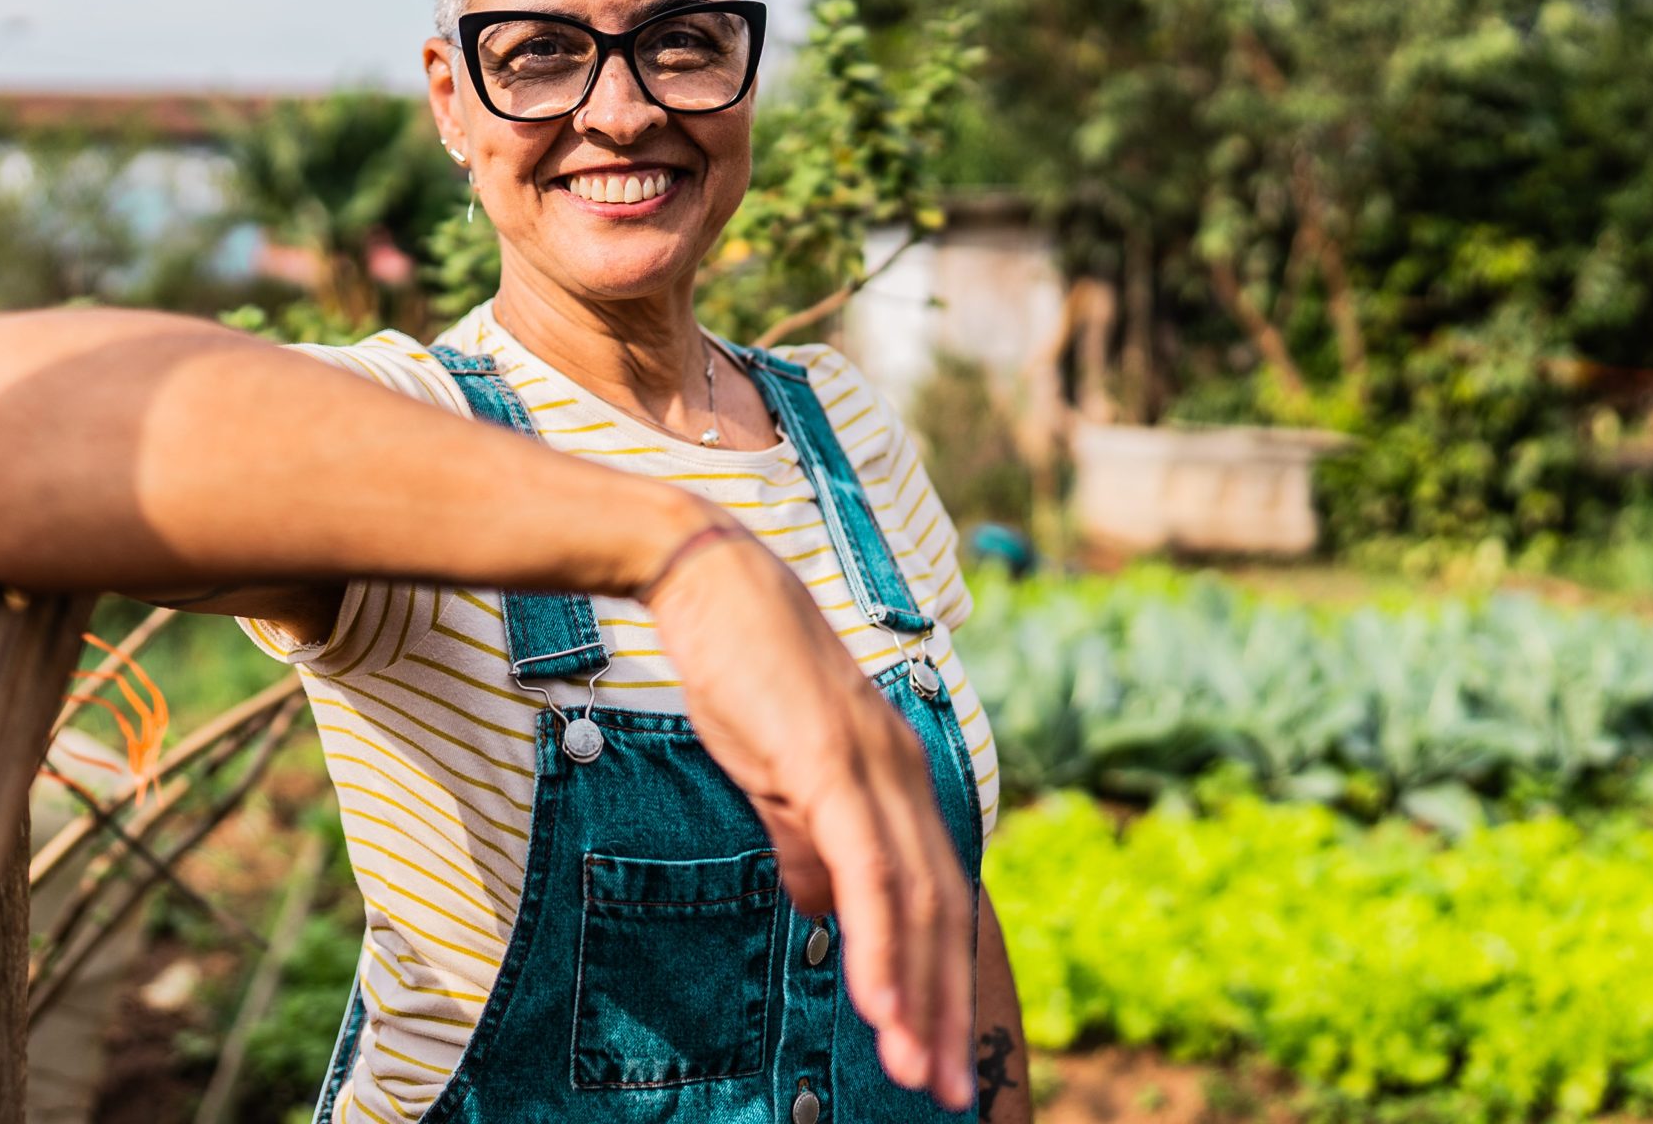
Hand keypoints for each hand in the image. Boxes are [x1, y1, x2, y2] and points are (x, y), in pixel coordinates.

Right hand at [642, 518, 975, 1110]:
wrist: (706, 580)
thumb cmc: (738, 668)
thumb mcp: (777, 771)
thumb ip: (807, 839)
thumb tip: (826, 910)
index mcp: (896, 779)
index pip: (934, 896)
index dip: (940, 978)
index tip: (939, 1052)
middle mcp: (904, 775)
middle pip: (942, 912)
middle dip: (945, 1009)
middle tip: (946, 1092)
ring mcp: (874, 766)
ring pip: (914, 903)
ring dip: (915, 995)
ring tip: (914, 1070)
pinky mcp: (832, 760)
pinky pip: (867, 869)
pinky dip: (877, 941)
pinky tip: (875, 999)